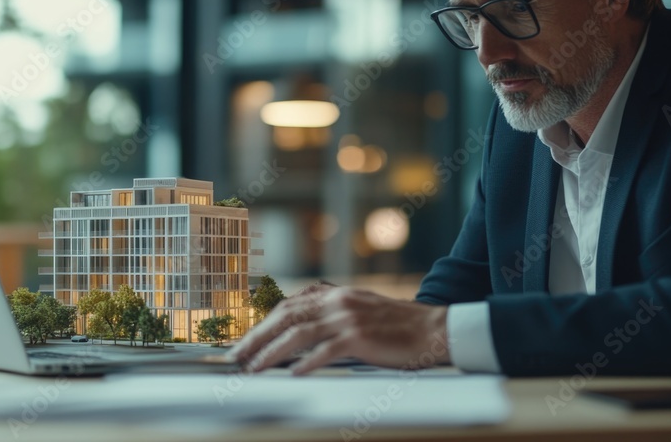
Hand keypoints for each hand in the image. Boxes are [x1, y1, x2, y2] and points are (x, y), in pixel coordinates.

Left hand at [229, 284, 450, 374]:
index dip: (263, 324)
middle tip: (237, 356)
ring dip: (272, 352)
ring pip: (298, 333)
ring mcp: (347, 318)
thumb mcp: (360, 309)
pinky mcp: (360, 337)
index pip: (288, 306)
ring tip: (254, 368)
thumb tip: (300, 328)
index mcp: (335, 294)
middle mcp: (337, 302)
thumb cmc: (397, 325)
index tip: (246, 341)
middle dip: (257, 337)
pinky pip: (326, 351)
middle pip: (285, 316)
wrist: (433, 329)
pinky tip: (294, 374)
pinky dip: (307, 363)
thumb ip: (332, 312)